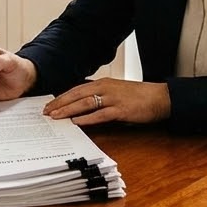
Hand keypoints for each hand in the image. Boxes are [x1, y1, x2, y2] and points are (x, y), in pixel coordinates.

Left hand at [44, 79, 169, 125]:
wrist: (161, 97)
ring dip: (68, 110)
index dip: (62, 97)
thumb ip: (101, 98)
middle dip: (60, 103)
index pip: (77, 89)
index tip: (49, 105)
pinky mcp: (121, 110)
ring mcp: (113, 98)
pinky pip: (100, 114)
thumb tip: (84, 107)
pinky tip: (77, 122)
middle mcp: (106, 88)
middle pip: (77, 94)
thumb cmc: (139, 97)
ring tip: (55, 117)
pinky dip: (87, 118)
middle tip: (46, 112)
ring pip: (85, 103)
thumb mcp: (116, 93)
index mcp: (103, 83)